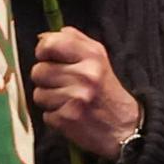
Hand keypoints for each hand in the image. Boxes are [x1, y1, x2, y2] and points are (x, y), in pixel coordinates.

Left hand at [27, 28, 144, 158]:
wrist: (124, 126)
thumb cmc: (106, 90)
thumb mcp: (98, 57)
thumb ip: (73, 40)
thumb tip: (42, 37)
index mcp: (91, 56)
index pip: (49, 44)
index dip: (43, 52)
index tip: (48, 58)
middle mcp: (85, 75)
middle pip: (38, 71)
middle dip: (46, 80)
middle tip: (64, 85)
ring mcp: (76, 98)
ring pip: (38, 94)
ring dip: (49, 100)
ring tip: (68, 101)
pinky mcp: (68, 119)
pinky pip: (45, 115)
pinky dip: (55, 117)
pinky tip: (70, 114)